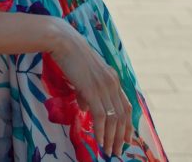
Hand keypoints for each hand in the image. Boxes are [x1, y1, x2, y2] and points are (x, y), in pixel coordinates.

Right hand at [48, 21, 133, 157]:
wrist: (63, 41)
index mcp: (113, 78)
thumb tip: (85, 109)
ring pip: (114, 119)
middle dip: (121, 137)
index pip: (127, 106)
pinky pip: (101, 116)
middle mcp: (113, 83)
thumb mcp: (83, 75)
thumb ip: (86, 92)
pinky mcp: (93, 90)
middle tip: (117, 152)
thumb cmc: (70, 56)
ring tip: (108, 151)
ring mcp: (104, 87)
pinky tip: (99, 141)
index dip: (128, 125)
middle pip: (123, 116)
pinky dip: (101, 131)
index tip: (126, 139)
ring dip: (112, 138)